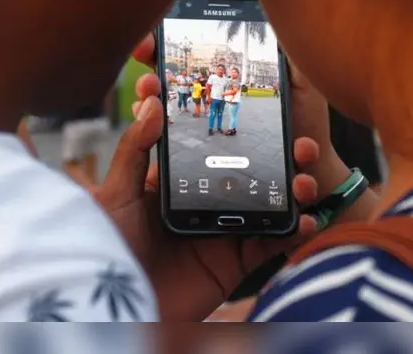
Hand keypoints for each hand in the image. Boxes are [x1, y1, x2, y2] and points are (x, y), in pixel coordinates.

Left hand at [95, 74, 320, 320]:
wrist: (116, 309)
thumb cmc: (105, 250)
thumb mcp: (114, 194)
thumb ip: (134, 148)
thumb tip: (153, 102)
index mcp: (175, 181)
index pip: (209, 146)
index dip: (233, 125)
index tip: (256, 102)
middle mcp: (203, 202)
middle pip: (250, 171)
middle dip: (279, 154)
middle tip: (298, 138)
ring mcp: (221, 231)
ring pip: (268, 203)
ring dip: (295, 188)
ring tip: (306, 177)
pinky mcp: (233, 263)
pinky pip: (270, 244)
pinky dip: (294, 232)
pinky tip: (308, 219)